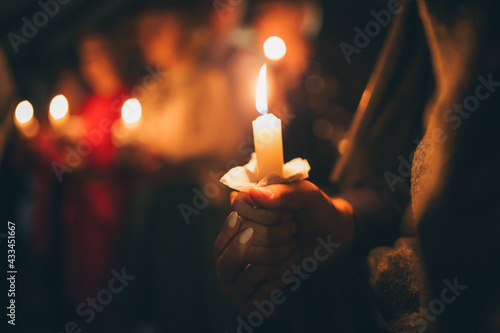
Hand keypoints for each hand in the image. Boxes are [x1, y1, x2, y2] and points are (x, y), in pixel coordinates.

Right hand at [214, 181, 355, 313]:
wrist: (331, 237)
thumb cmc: (318, 211)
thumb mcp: (306, 196)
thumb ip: (282, 193)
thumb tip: (253, 193)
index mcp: (250, 198)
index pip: (239, 208)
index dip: (266, 215)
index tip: (289, 214)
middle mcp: (242, 221)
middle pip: (244, 234)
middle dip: (277, 235)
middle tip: (294, 228)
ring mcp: (246, 246)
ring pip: (249, 257)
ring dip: (280, 253)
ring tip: (293, 244)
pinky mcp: (254, 268)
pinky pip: (257, 276)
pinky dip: (281, 269)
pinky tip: (292, 260)